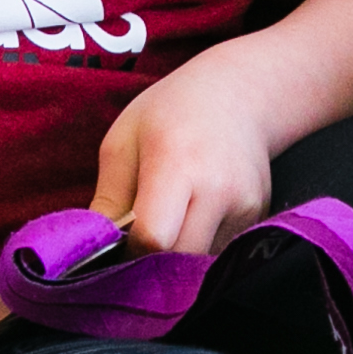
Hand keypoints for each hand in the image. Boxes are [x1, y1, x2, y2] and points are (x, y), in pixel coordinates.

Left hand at [92, 65, 275, 255]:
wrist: (237, 93)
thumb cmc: (170, 113)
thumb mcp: (123, 143)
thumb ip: (107, 202)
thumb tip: (93, 251)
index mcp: (177, 162)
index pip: (153, 236)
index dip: (130, 248)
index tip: (120, 239)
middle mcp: (219, 188)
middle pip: (180, 257)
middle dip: (154, 260)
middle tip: (139, 237)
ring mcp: (246, 205)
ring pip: (201, 260)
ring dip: (178, 255)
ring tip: (170, 219)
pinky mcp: (259, 216)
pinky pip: (220, 249)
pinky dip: (200, 244)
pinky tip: (195, 213)